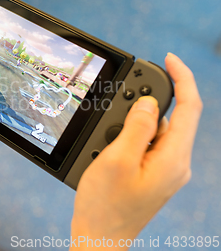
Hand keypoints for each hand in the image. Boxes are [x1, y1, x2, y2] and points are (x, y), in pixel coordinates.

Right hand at [70, 53, 201, 249]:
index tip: (168, 58)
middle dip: (146, 105)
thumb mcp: (116, 159)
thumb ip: (136, 126)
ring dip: (132, 124)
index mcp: (174, 159)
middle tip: (118, 110)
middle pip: (171, 118)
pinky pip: (146, 145)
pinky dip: (129, 137)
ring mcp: (164, 170)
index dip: (182, 78)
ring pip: (155, 131)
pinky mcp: (152, 174)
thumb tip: (149, 103)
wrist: (100, 237)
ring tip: (108, 144)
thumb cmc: (105, 204)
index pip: (191, 108)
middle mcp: (175, 163)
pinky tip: (111, 149)